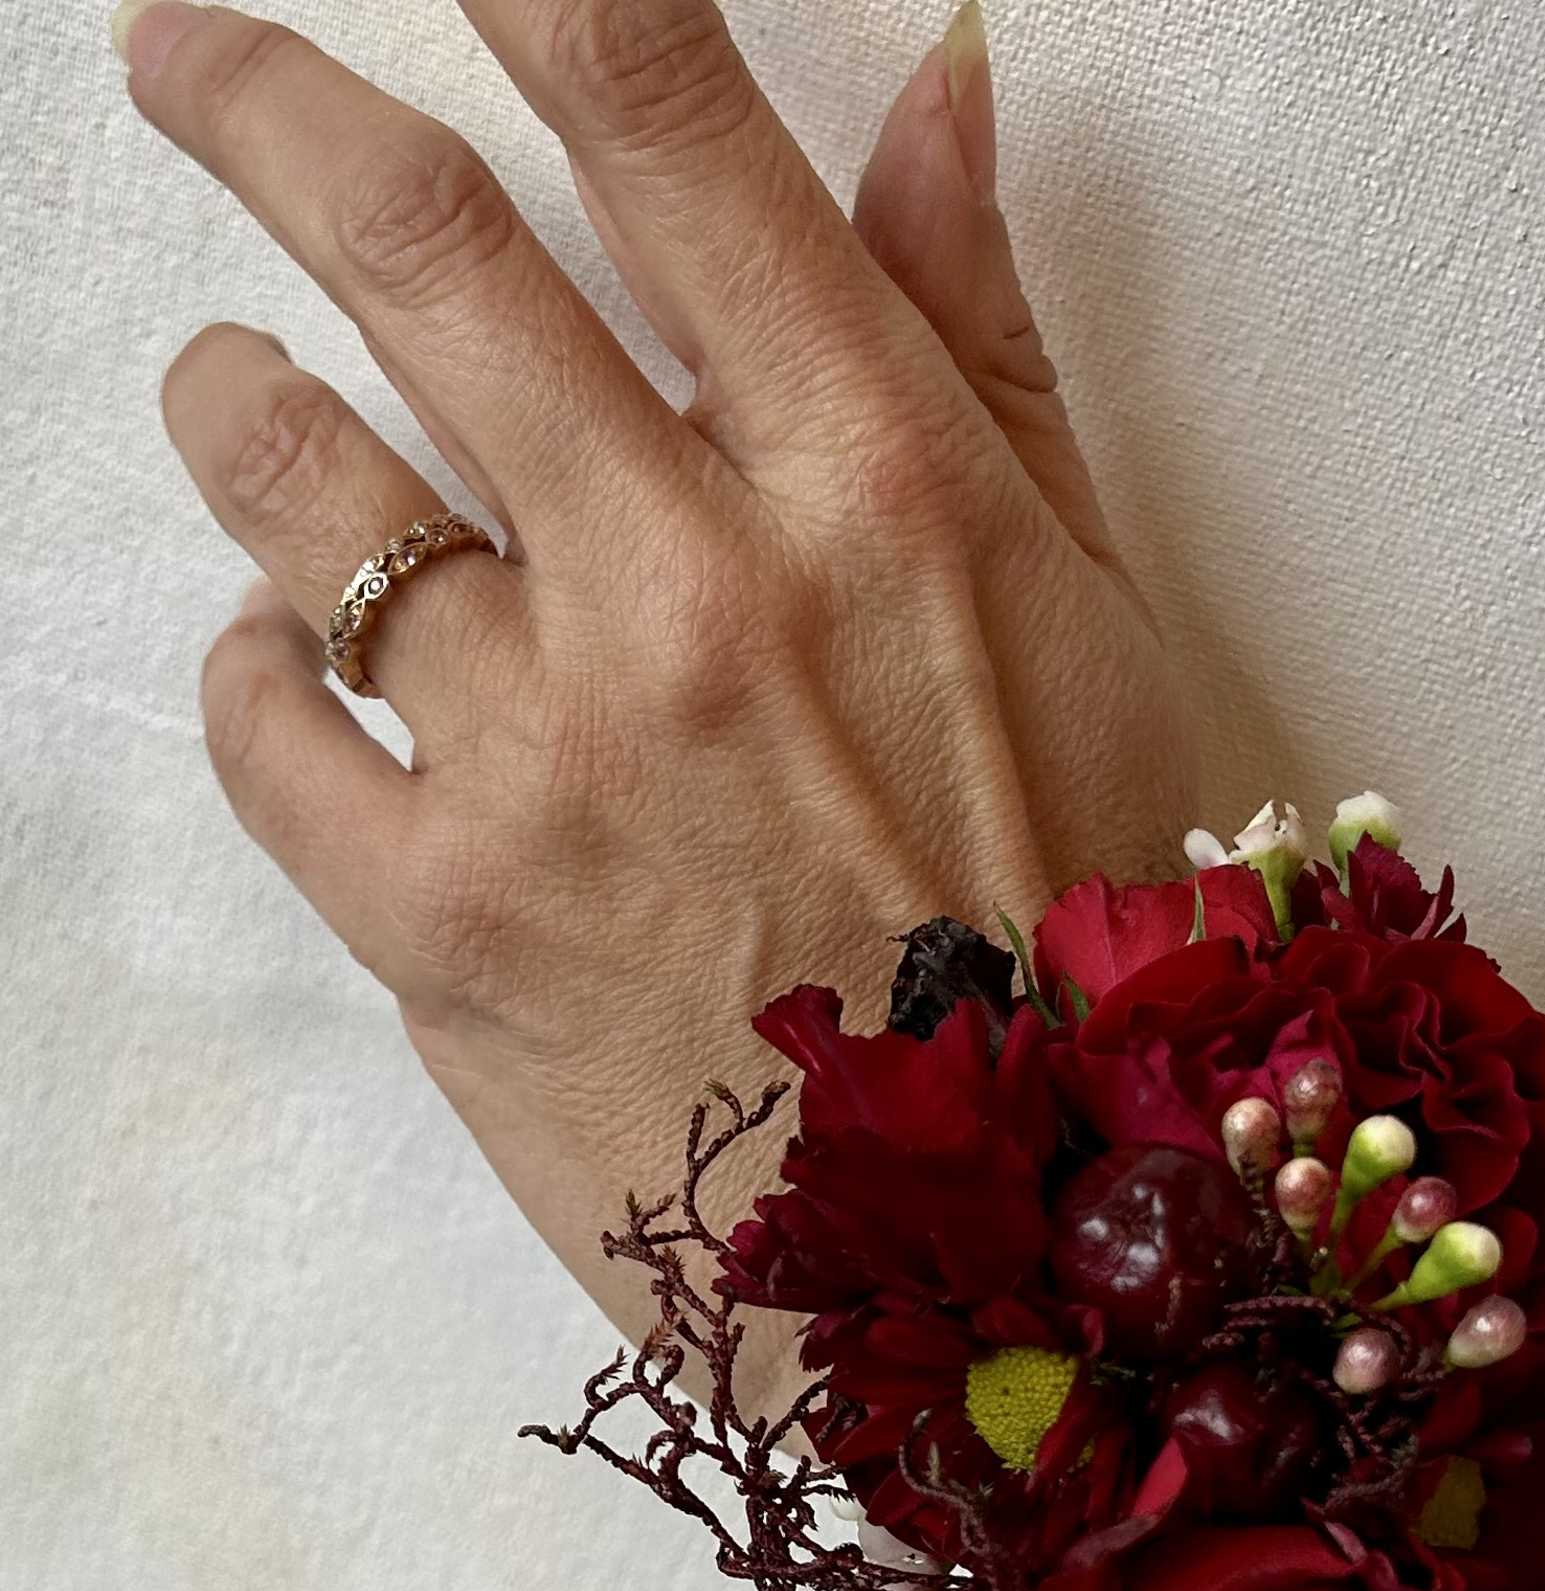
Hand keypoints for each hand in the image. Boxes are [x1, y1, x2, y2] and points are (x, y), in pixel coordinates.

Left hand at [122, 0, 1189, 1407]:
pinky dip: (255, 666)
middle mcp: (691, 588)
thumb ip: (985, 346)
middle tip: (191, 58)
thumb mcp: (1094, 624)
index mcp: (880, 491)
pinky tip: (302, 671)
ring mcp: (544, 760)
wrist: (1013, 1258)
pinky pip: (262, 726)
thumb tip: (943, 93)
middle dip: (266, 107)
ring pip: (290, 479)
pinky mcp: (439, 928)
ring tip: (245, 400)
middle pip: (408, 243)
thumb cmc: (1083, 936)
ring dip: (242, 403)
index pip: (665, 124)